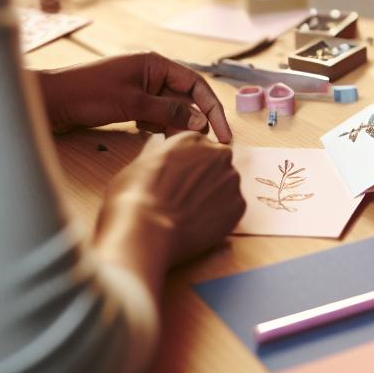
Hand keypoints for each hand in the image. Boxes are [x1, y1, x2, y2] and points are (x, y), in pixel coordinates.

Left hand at [38, 52, 231, 142]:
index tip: (223, 134)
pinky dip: (157, 127)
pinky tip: (149, 135)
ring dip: (174, 126)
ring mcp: (139, 89)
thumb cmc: (86, 94)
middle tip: (196, 145)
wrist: (49, 101)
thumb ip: (169, 112)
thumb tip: (201, 121)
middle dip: (192, 121)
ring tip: (170, 143)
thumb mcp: (132, 104)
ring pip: (170, 110)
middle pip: (185, 98)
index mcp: (155, 64)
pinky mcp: (128, 103)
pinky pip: (154, 116)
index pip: (196, 85)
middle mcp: (151, 74)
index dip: (212, 109)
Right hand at [105, 132, 243, 263]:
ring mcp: (231, 180)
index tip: (179, 178)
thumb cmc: (135, 197)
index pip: (198, 146)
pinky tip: (199, 223)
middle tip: (184, 197)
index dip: (187, 163)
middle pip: (216, 163)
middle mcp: (217, 155)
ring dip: (213, 196)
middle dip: (204, 178)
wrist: (147, 232)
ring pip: (225, 185)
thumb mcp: (139, 164)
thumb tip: (157, 144)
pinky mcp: (239, 205)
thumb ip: (156, 152)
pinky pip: (231, 207)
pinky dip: (219, 215)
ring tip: (189, 213)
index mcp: (193, 140)